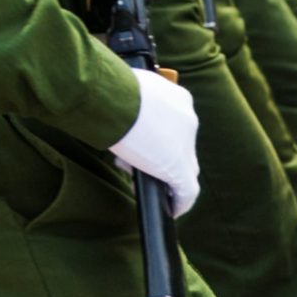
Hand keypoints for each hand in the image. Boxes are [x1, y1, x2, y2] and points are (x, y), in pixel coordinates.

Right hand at [110, 66, 200, 216]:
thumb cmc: (108, 87)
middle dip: (160, 156)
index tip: (142, 140)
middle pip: (180, 146)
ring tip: (145, 180)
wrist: (109, 96)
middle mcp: (188, 119)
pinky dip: (181, 201)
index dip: (159, 136)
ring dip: (165, 176)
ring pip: (184, 167)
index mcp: (178, 98)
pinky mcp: (179, 167)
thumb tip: (123, 113)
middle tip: (137, 161)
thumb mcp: (127, 88)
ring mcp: (186, 145)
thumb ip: (134, 101)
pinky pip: (187, 191)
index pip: (175, 123)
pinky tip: (172, 209)